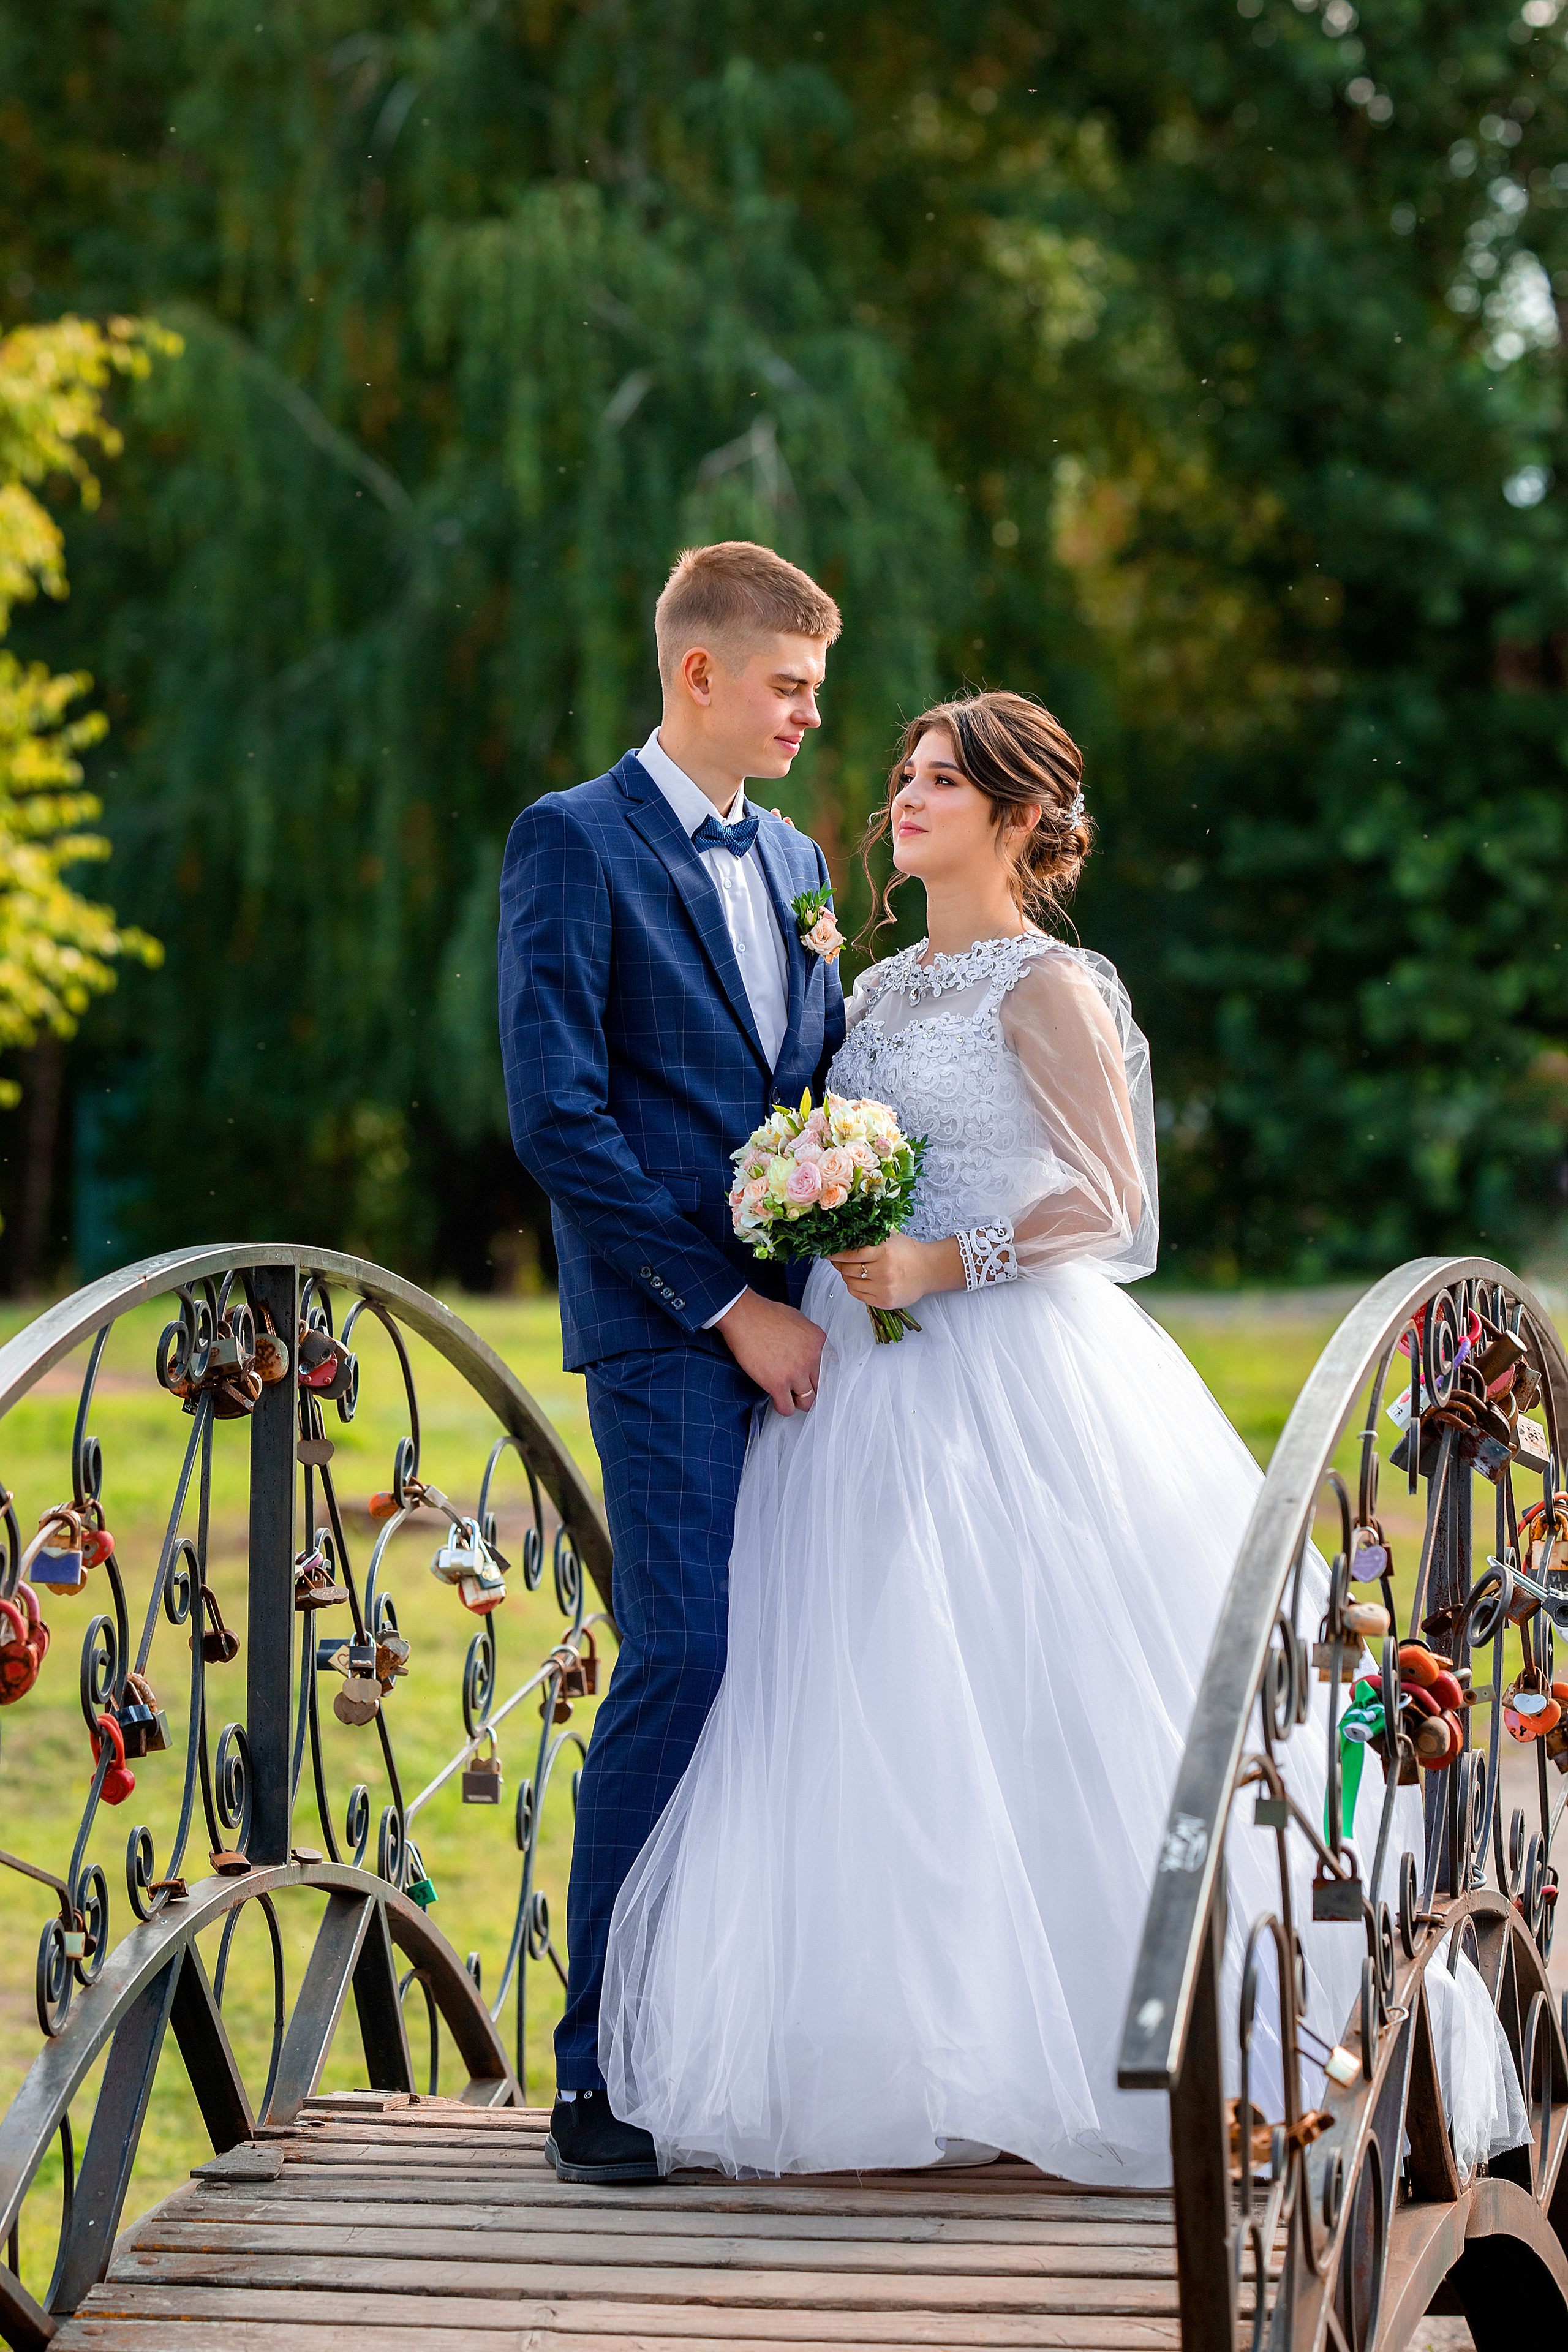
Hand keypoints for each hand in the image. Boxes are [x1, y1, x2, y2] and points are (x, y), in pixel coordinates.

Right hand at [714, 1290, 824, 1412]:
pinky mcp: (778, 1384)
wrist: (744, 1316)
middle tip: (800, 1391)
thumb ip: (807, 1339)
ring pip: (807, 1401)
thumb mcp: (797, 1320)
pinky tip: (777, 1400)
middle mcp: (811, 1358)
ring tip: (789, 1397)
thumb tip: (806, 1351)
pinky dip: (783, 1407)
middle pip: (820, 1387)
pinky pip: (787, 1408)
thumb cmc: (764, 1315)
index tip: (812, 1380)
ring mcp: (796, 1372)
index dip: (818, 1376)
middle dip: (810, 1390)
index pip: (829, 1368)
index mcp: (818, 1341)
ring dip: (798, 1401)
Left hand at [829, 1235, 963, 1310]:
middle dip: (839, 1265)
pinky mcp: (885, 1301)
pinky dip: (855, 1287)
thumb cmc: (908, 1252)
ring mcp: (884, 1288)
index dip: (835, 1254)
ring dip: (847, 1276)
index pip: (849, 1254)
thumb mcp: (890, 1237)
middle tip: (837, 1260)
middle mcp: (883, 1271)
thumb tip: (842, 1235)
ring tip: (852, 1270)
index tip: (828, 1252)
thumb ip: (869, 1235)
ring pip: (851, 1283)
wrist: (929, 1270)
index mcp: (884, 1252)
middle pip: (847, 1270)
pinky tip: (861, 1280)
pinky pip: (858, 1295)